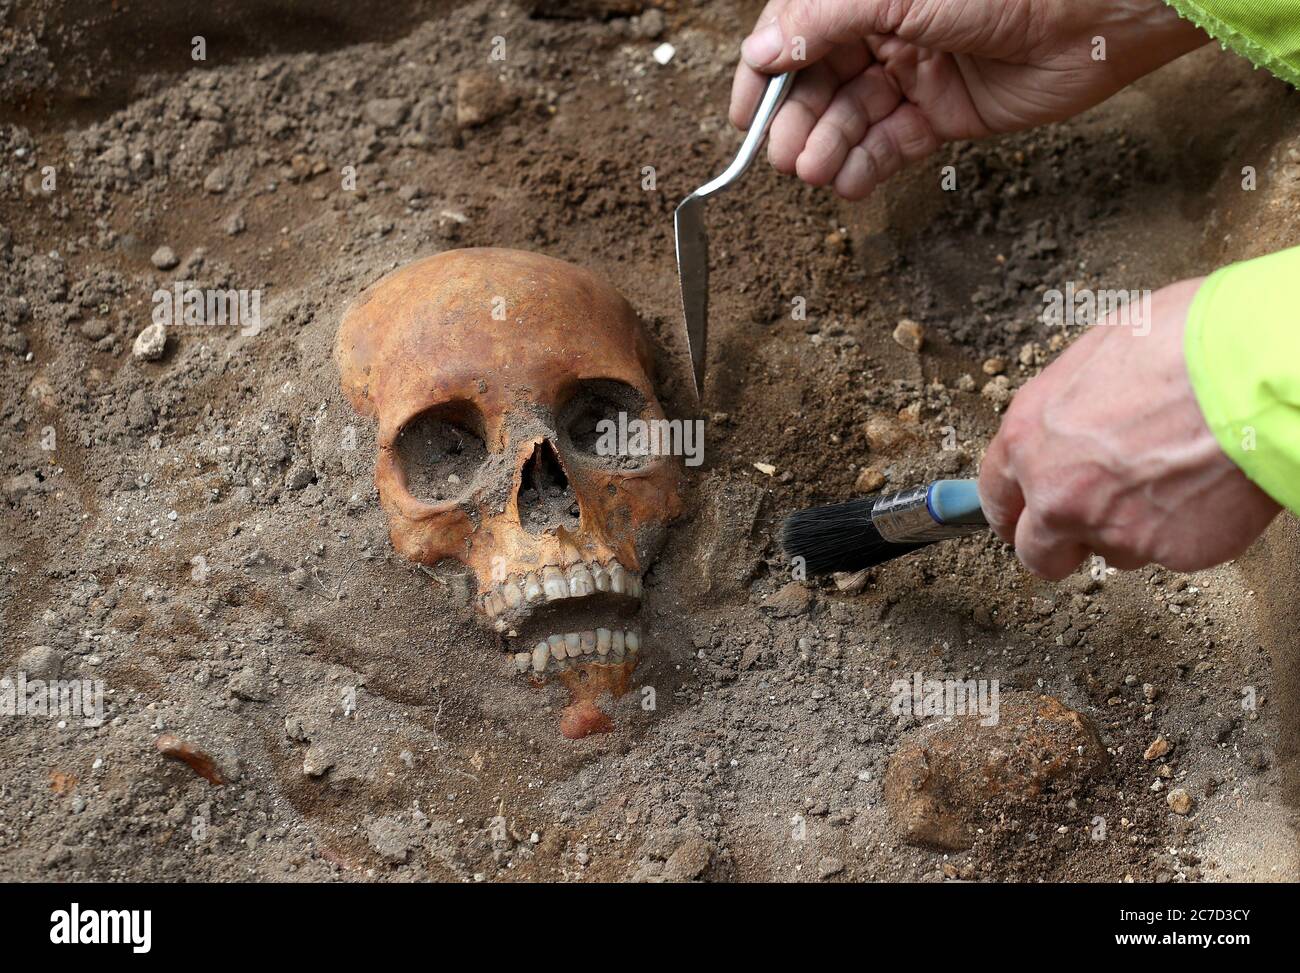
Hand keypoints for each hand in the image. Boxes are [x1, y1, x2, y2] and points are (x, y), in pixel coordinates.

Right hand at [730, 0, 1205, 198]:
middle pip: (820, 82)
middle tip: (784, 157)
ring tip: (815, 172)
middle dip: (798, 121)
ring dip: (829, 146)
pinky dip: (868, 164)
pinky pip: (892, 142)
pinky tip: (850, 182)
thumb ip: (823, 21)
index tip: (744, 115)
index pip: (795, 33)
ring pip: (852, 116)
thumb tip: (760, 50)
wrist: (1092, 14)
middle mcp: (885, 28)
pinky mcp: (944, 112)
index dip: (765, 75)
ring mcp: (914, 71)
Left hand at [978, 279, 1280, 579]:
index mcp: (1028, 439)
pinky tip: (1205, 487)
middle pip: (1038, 553)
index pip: (997, 497)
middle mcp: (1058, 493)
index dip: (1012, 511)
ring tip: (1172, 476)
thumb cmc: (1182, 344)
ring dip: (1133, 528)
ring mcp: (1112, 529)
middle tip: (1091, 524)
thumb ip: (1068, 410)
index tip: (1021, 520)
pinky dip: (1185, 529)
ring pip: (1112, 551)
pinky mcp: (1169, 552)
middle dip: (1060, 544)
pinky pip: (1169, 551)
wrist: (1253, 372)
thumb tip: (1071, 424)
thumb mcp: (1097, 354)